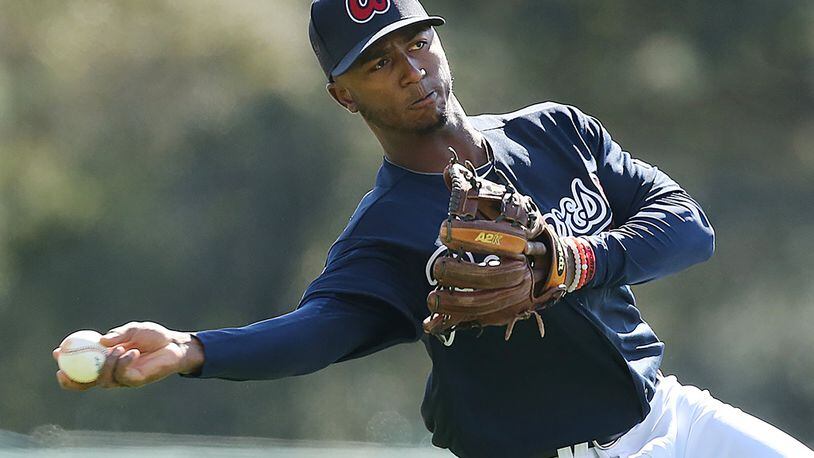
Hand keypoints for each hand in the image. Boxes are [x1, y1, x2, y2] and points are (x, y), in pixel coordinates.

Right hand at [53, 321, 204, 390]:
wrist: (175, 344)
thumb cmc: (153, 336)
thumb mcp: (132, 330)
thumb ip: (117, 335)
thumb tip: (100, 341)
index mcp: (106, 360)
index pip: (81, 367)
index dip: (66, 363)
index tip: (57, 352)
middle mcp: (111, 372)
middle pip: (85, 383)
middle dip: (71, 380)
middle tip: (63, 369)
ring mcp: (123, 378)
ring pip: (103, 379)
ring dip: (107, 363)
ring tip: (120, 348)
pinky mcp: (136, 381)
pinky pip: (123, 376)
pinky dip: (123, 362)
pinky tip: (132, 352)